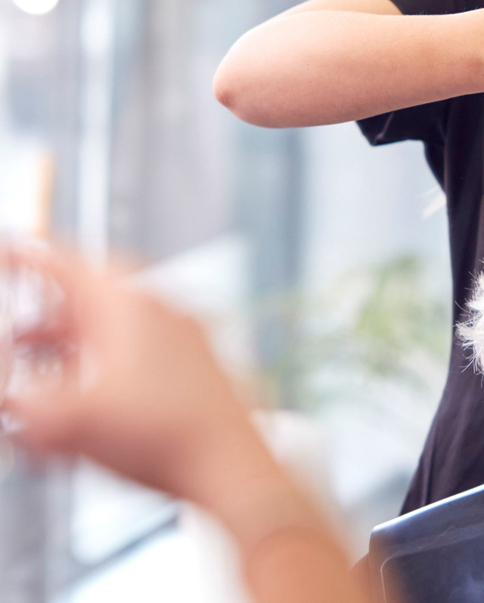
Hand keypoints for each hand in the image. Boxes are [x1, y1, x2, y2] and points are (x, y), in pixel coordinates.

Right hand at [2, 245, 282, 509]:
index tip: (10, 251)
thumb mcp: (69, 424)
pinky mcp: (196, 362)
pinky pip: (141, 344)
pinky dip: (105, 356)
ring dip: (74, 337)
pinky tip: (90, 388)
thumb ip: (23, 409)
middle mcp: (160, 308)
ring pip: (116, 321)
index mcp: (127, 304)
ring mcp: (183, 333)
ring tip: (41, 361)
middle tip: (22, 322)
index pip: (67, 264)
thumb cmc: (165, 435)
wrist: (231, 461)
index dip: (30, 258)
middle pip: (93, 292)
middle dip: (51, 307)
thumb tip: (9, 399)